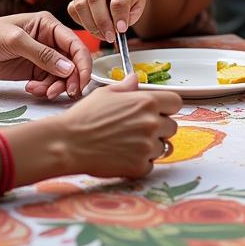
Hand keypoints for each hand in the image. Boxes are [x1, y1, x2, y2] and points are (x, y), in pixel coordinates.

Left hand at [0, 12, 92, 100]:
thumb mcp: (16, 41)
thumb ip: (42, 54)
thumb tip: (69, 68)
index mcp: (50, 26)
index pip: (75, 44)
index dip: (82, 64)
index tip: (81, 83)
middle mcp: (51, 41)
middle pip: (72, 63)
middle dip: (70, 80)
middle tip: (62, 94)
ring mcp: (43, 58)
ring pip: (61, 76)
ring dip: (55, 87)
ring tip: (39, 92)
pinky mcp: (34, 72)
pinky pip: (48, 83)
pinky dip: (44, 90)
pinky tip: (30, 89)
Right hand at [56, 76, 182, 178]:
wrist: (68, 143)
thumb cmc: (85, 116)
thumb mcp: (106, 93)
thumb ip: (126, 87)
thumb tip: (135, 79)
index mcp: (146, 101)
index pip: (176, 102)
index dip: (168, 107)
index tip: (159, 111)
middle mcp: (151, 123)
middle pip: (172, 126)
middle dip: (159, 128)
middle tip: (139, 128)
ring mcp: (146, 146)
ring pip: (163, 147)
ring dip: (151, 146)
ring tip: (129, 142)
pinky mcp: (139, 167)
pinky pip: (150, 165)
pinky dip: (140, 162)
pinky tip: (124, 155)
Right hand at [68, 0, 148, 43]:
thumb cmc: (131, 4)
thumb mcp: (137, 10)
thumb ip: (128, 18)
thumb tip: (117, 28)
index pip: (118, 0)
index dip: (119, 17)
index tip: (121, 30)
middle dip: (101, 22)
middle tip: (110, 37)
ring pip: (81, 4)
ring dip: (91, 25)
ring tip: (103, 35)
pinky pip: (72, 9)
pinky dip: (81, 22)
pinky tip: (94, 28)